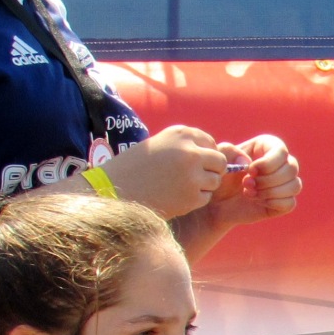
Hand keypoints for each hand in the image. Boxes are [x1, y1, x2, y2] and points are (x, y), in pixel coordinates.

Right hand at [101, 125, 226, 218]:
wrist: (112, 190)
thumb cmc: (134, 168)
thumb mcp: (160, 146)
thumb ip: (186, 147)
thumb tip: (221, 156)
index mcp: (181, 133)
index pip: (210, 142)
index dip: (203, 155)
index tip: (189, 164)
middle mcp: (190, 151)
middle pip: (219, 161)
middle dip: (210, 171)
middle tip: (191, 179)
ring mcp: (193, 174)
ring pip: (215, 181)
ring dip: (203, 186)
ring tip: (178, 187)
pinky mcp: (192, 195)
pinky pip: (205, 197)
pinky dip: (194, 200)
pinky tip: (174, 197)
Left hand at [202, 134, 301, 228]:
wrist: (216, 202)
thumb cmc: (218, 176)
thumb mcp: (218, 159)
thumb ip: (229, 151)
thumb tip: (250, 162)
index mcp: (268, 147)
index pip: (281, 151)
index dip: (268, 163)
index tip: (250, 170)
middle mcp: (281, 164)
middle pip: (292, 168)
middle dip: (268, 179)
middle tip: (246, 183)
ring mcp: (284, 184)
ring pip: (295, 185)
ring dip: (270, 192)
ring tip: (249, 193)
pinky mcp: (283, 202)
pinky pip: (290, 203)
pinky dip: (273, 203)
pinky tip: (258, 202)